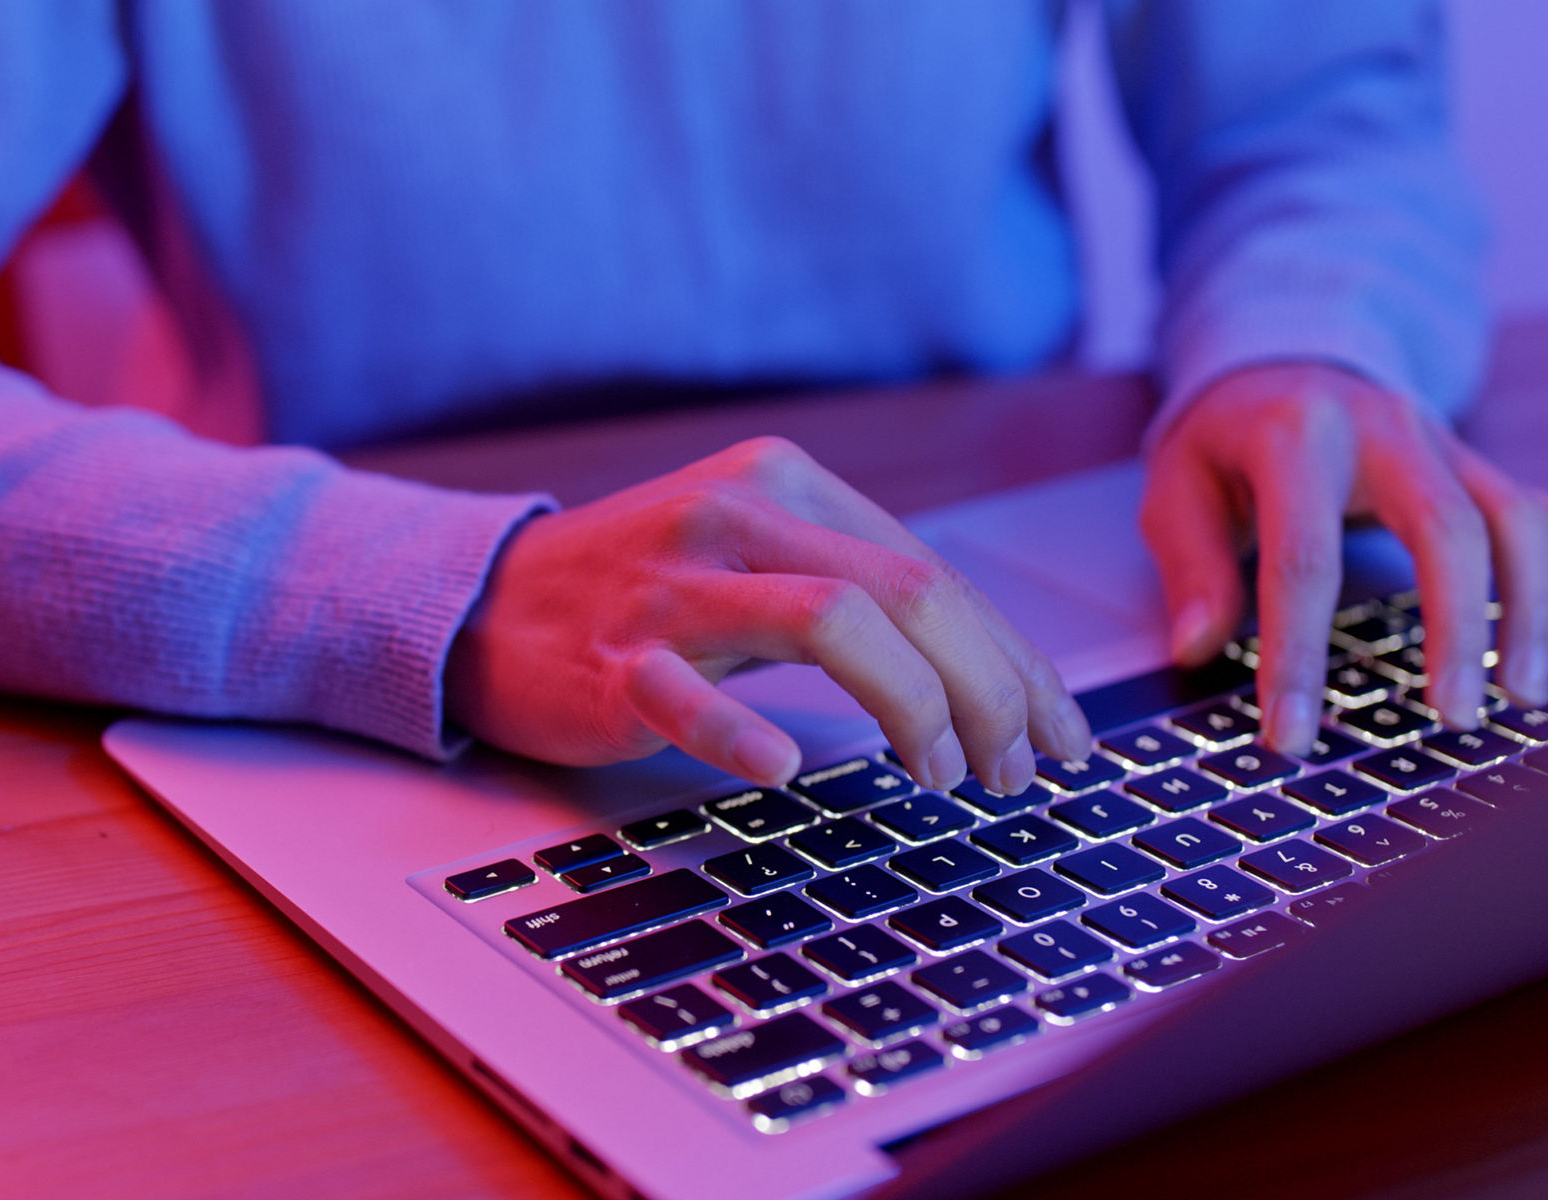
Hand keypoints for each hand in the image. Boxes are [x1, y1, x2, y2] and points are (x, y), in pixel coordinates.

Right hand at [444, 437, 1092, 791]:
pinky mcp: (612, 659)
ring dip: (916, 707)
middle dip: (992, 689)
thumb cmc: (643, 593)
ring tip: (947, 775)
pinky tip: (789, 769)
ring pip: (829, 622)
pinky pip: (687, 696)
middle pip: (907, 591)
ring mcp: (671, 587)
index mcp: (784, 483)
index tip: (1060, 732)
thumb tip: (990, 669)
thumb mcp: (755, 558)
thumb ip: (855, 589)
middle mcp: (736, 515)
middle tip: (1021, 771)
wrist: (486, 603)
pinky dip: (744, 733)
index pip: (933, 571)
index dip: (1015, 660)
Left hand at [1142, 363, 1547, 754]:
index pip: (1303, 559)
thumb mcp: (1175, 487)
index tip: (1289, 736)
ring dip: (1529, 610)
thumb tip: (1198, 646)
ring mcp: (1444, 445)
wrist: (1276, 364)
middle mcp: (1386, 432)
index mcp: (1298, 438)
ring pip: (1515, 519)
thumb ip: (1192, 566)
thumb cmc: (1222, 444)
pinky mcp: (1477, 465)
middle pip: (1446, 529)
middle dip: (1456, 629)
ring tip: (1520, 698)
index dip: (1297, 654)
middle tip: (1451, 717)